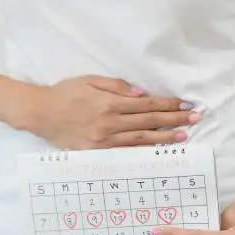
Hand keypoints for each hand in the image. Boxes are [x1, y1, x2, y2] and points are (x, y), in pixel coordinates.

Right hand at [23, 76, 199, 149]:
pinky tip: (156, 153)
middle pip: (148, 122)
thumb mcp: (89, 80)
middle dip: (174, 120)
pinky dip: (142, 153)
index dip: (168, 104)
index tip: (185, 104)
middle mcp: (109, 123)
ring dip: (164, 138)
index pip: (147, 104)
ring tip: (182, 137)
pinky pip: (124, 154)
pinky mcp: (96, 153)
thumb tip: (142, 94)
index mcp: (109, 102)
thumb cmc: (65, 93)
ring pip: (140, 140)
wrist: (41, 113)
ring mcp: (103, 141)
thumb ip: (117, 86)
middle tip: (194, 119)